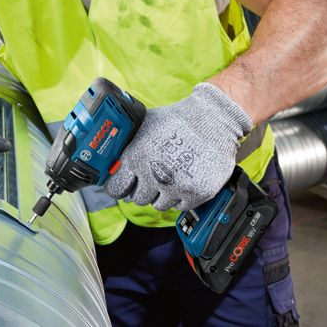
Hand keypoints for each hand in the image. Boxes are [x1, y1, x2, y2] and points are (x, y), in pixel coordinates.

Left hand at [104, 83, 252, 210]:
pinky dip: (181, 196)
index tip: (125, 185)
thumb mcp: (145, 125)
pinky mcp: (196, 194)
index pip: (116, 189)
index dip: (120, 187)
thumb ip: (128, 145)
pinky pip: (180, 206)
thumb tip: (114, 160)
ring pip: (159, 205)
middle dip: (144, 188)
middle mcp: (153, 176)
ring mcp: (175, 187)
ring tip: (171, 175)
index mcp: (136, 159)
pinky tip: (184, 179)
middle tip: (153, 176)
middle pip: (138, 198)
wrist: (213, 120)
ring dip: (162, 193)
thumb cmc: (178, 120)